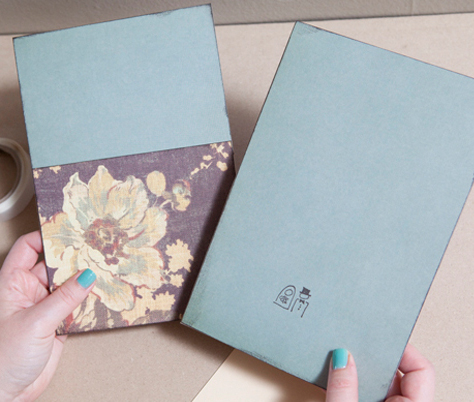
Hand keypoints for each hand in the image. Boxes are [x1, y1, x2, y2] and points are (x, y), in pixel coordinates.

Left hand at [0, 231, 95, 400]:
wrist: (6, 395)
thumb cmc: (2, 360)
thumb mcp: (36, 322)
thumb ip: (64, 298)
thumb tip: (86, 276)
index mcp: (12, 284)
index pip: (29, 248)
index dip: (47, 236)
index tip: (69, 228)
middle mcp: (28, 292)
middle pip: (54, 265)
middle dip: (74, 259)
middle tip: (96, 250)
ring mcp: (43, 307)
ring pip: (68, 286)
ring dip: (84, 281)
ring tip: (103, 270)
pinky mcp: (56, 324)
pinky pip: (75, 305)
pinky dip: (88, 301)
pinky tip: (100, 295)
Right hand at [325, 344, 434, 401]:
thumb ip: (344, 389)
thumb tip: (341, 357)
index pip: (422, 370)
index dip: (403, 350)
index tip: (379, 337)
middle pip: (397, 374)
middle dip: (374, 358)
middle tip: (356, 343)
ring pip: (379, 386)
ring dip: (359, 372)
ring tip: (340, 358)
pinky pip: (365, 395)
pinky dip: (351, 386)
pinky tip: (334, 377)